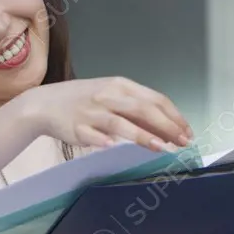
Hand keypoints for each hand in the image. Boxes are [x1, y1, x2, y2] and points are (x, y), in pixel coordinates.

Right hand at [14, 76, 192, 152]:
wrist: (46, 103)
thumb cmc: (85, 100)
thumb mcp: (112, 96)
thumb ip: (137, 110)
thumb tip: (167, 129)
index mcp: (120, 85)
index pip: (155, 99)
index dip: (174, 116)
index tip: (187, 131)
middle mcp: (108, 95)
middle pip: (142, 109)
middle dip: (166, 126)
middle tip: (182, 142)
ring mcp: (92, 111)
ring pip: (120, 122)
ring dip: (142, 135)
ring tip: (161, 147)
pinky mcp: (76, 127)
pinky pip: (92, 135)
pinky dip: (103, 140)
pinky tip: (114, 146)